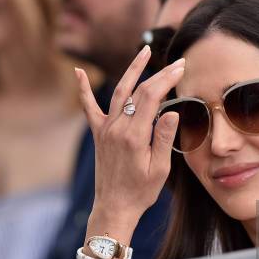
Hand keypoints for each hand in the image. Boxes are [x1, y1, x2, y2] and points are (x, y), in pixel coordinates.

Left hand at [75, 46, 182, 234]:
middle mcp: (116, 128)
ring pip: (119, 92)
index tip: (181, 67)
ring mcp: (105, 129)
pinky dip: (83, 89)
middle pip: (138, 91)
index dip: (167, 79)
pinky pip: (89, 107)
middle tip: (176, 62)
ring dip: (131, 70)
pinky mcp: (98, 134)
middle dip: (158, 73)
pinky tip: (77, 72)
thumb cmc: (141, 192)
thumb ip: (164, 139)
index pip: (152, 97)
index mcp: (134, 137)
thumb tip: (172, 112)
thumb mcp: (160, 169)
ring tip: (144, 51)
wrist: (114, 207)